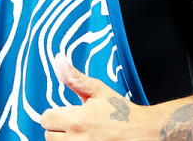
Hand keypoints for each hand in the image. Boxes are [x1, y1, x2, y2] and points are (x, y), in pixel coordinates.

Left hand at [40, 54, 155, 139]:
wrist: (146, 133)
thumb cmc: (123, 112)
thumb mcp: (99, 90)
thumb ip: (74, 78)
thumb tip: (58, 59)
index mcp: (78, 120)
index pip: (46, 119)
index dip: (54, 114)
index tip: (66, 114)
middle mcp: (78, 140)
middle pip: (49, 135)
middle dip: (59, 128)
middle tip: (77, 124)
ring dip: (66, 139)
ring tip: (82, 134)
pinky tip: (87, 140)